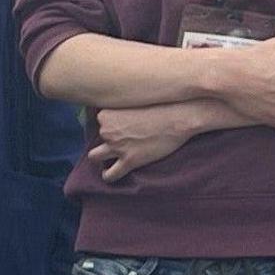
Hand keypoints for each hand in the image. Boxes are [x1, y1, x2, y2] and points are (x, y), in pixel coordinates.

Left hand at [93, 104, 212, 181]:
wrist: (180, 117)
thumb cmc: (162, 104)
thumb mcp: (135, 98)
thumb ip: (122, 105)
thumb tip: (118, 110)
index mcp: (106, 114)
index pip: (97, 121)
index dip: (109, 124)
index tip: (120, 124)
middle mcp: (107, 131)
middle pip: (96, 138)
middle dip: (105, 140)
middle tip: (120, 139)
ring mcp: (117, 147)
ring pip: (94, 157)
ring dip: (101, 158)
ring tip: (109, 159)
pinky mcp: (129, 161)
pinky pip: (110, 175)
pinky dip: (109, 175)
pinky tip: (112, 173)